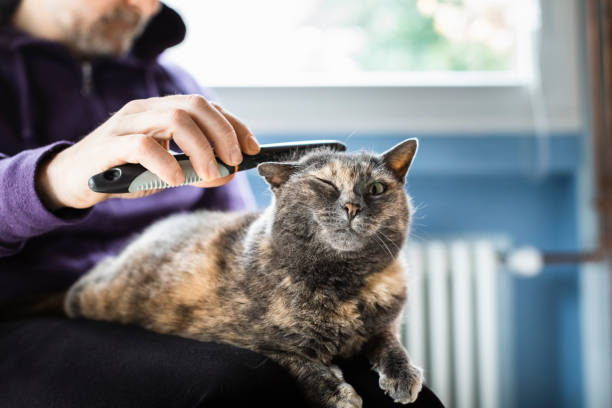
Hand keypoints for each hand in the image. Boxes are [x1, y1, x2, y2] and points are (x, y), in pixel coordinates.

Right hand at [36, 95, 259, 209]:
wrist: (72, 181)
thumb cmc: (124, 172)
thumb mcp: (167, 170)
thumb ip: (196, 169)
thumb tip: (230, 172)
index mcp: (162, 110)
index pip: (207, 107)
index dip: (234, 125)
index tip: (252, 149)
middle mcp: (146, 110)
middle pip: (194, 105)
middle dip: (222, 132)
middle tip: (233, 162)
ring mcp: (125, 124)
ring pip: (174, 119)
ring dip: (201, 149)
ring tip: (210, 175)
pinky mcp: (108, 146)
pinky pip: (144, 146)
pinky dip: (167, 163)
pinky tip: (175, 181)